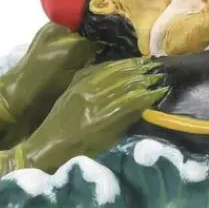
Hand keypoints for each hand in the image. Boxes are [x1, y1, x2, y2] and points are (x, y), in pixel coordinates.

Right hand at [22, 58, 168, 171]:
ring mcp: (94, 103)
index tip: (144, 60)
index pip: (108, 67)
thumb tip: (111, 81)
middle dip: (141, 69)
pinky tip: (154, 95)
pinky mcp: (100, 118)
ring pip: (124, 86)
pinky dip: (142, 98)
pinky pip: (125, 104)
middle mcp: (88, 89)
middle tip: (159, 65)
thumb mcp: (70, 99)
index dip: (128, 63)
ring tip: (161, 78)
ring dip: (145, 81)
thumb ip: (87, 87)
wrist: (46, 147)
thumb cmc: (58, 128)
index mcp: (79, 83)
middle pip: (119, 73)